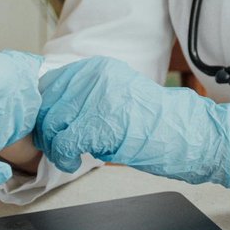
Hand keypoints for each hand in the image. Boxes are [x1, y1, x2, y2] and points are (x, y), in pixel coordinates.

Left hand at [34, 56, 229, 186]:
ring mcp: (97, 99)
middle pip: (47, 105)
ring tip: (68, 155)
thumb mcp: (116, 95)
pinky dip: (64, 158)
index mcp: (97, 67)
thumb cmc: (154, 121)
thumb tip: (51, 112)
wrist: (184, 132)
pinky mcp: (100, 123)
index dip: (45, 110)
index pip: (50, 84)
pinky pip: (64, 144)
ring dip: (55, 146)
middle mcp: (95, 77)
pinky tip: (73, 162)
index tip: (52, 127)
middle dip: (47, 130)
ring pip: (52, 125)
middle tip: (57, 145)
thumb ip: (86, 97)